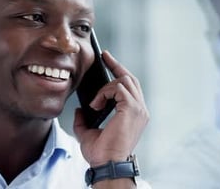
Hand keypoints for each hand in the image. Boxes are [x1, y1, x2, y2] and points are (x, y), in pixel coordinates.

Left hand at [73, 50, 148, 165]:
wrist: (107, 164)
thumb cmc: (101, 154)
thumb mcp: (88, 133)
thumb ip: (84, 120)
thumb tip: (79, 110)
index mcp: (134, 114)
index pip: (130, 87)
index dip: (119, 71)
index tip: (108, 60)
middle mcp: (140, 110)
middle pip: (130, 78)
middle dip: (116, 65)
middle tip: (104, 55)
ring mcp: (139, 109)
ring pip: (124, 81)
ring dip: (106, 87)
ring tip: (95, 102)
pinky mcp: (133, 109)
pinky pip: (118, 88)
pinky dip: (105, 93)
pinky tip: (96, 104)